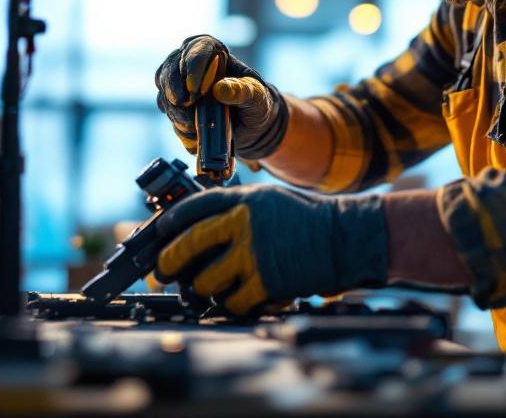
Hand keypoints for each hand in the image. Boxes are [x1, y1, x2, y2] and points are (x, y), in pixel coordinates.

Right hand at [154, 35, 287, 159]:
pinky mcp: (175, 106)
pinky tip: (195, 135)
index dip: (192, 64)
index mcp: (215, 53)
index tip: (194, 88)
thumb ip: (242, 92)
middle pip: (170, 67)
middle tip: (184, 105)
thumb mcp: (257, 97)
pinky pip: (168, 113)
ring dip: (177, 112)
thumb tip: (220, 89)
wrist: (250, 126)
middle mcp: (192, 65)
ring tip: (196, 126)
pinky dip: (179, 126)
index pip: (198, 47)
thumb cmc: (256, 103)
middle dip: (174, 88)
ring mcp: (180, 85)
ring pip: (165, 92)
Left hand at [154, 185, 387, 315]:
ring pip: (204, 281)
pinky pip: (231, 302)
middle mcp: (244, 223)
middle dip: (168, 262)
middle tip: (164, 272)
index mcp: (244, 200)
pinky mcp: (266, 282)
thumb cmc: (310, 220)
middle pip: (187, 245)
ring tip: (209, 288)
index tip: (159, 232)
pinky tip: (237, 299)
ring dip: (203, 289)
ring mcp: (253, 254)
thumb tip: (199, 229)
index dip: (170, 221)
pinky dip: (230, 304)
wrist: (347, 238)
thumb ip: (238, 210)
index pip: (193, 207)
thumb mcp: (271, 200)